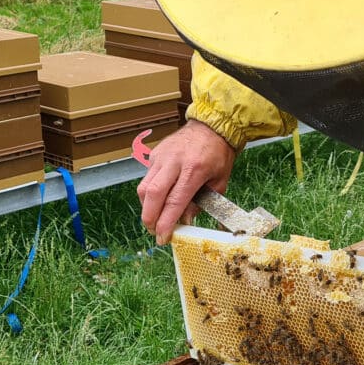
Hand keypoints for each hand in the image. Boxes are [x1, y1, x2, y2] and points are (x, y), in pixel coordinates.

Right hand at [137, 121, 236, 244]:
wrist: (211, 127)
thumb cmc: (218, 155)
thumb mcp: (219, 182)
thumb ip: (201, 203)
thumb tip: (184, 221)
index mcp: (195, 169)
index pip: (175, 201)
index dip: (166, 222)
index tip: (163, 237)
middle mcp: (175, 162)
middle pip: (153, 195)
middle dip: (150, 218)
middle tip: (154, 231)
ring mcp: (162, 157)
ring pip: (144, 187)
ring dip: (146, 207)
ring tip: (155, 218)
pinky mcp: (154, 154)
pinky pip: (147, 178)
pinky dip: (149, 193)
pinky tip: (159, 199)